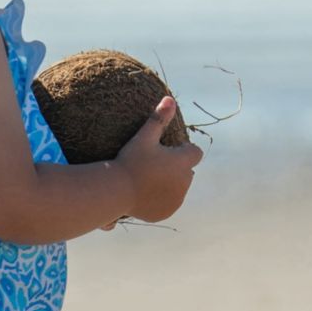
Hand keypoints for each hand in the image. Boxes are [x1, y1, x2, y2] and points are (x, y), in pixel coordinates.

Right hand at [114, 97, 202, 222]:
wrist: (116, 191)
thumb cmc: (130, 161)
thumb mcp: (143, 138)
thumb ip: (159, 119)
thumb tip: (170, 98)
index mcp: (184, 161)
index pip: (195, 152)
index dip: (183, 150)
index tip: (165, 151)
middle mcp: (185, 181)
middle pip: (187, 171)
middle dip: (176, 168)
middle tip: (152, 165)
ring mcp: (177, 199)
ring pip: (178, 188)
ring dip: (170, 184)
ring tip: (148, 180)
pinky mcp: (167, 212)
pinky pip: (168, 203)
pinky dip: (161, 199)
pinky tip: (146, 194)